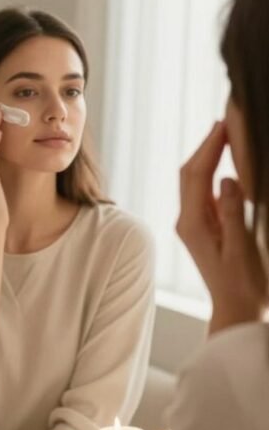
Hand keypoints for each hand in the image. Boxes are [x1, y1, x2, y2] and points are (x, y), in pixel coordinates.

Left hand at [176, 121, 266, 331]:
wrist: (234, 309)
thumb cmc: (242, 284)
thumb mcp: (241, 248)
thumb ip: (232, 213)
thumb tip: (226, 179)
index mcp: (193, 225)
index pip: (197, 175)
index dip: (211, 146)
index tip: (225, 123)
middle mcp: (187, 221)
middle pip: (190, 172)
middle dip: (206, 145)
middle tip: (226, 120)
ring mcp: (192, 224)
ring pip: (194, 180)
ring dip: (207, 155)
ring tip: (226, 133)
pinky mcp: (201, 227)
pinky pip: (202, 190)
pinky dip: (211, 170)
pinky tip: (225, 161)